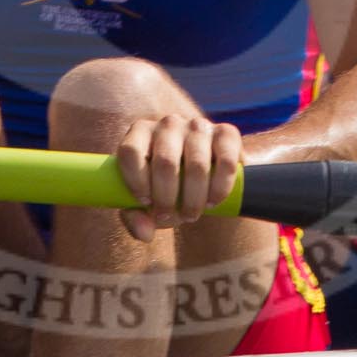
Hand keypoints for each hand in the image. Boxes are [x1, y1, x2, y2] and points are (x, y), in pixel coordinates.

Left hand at [113, 114, 241, 242]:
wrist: (204, 181)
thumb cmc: (167, 190)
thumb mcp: (146, 206)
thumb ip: (136, 220)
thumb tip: (145, 233)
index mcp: (140, 133)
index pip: (130, 151)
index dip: (136, 181)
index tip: (145, 202)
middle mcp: (168, 123)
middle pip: (165, 162)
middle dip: (166, 198)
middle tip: (169, 217)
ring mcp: (198, 125)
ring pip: (196, 165)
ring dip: (193, 199)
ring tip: (191, 214)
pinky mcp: (226, 133)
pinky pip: (226, 162)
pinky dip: (219, 188)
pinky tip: (213, 201)